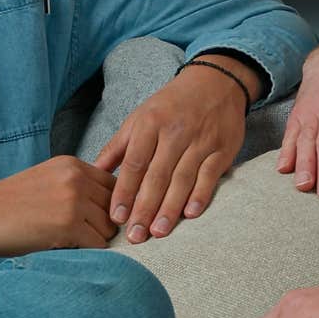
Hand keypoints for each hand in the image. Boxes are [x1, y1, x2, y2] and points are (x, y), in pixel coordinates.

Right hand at [0, 156, 117, 256]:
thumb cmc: (5, 205)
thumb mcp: (45, 181)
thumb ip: (74, 187)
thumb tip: (106, 209)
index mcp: (71, 165)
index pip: (114, 185)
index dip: (109, 206)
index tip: (96, 221)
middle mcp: (76, 178)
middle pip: (115, 207)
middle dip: (104, 225)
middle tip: (82, 238)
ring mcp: (73, 201)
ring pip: (109, 228)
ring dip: (95, 240)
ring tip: (70, 244)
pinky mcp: (69, 225)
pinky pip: (98, 245)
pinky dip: (86, 253)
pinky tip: (65, 250)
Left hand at [93, 57, 253, 243]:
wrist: (216, 82)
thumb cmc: (171, 104)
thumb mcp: (140, 117)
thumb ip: (118, 146)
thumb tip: (95, 173)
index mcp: (150, 123)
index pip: (134, 163)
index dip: (124, 192)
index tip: (116, 217)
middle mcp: (175, 132)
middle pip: (157, 176)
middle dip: (144, 208)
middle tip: (135, 236)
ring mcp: (201, 141)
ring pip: (182, 179)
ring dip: (170, 208)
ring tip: (158, 232)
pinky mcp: (223, 149)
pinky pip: (209, 176)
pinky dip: (200, 196)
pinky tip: (190, 215)